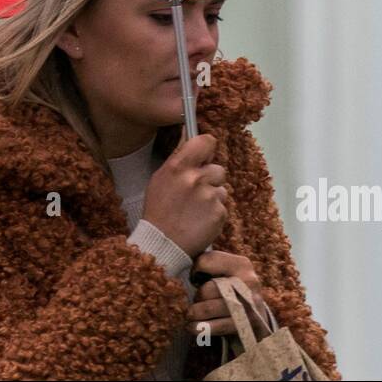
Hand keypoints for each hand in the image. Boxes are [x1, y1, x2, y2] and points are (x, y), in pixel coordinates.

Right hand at [140, 133, 227, 256]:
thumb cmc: (159, 211)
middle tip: (195, 193)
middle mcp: (196, 178)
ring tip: (196, 210)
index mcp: (178, 166)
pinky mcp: (220, 214)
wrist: (162, 244)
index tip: (204, 156)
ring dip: (213, 197)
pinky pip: (223, 207)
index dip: (207, 148)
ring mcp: (210, 197)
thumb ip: (178, 159)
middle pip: (218, 169)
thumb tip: (190, 137)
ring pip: (222, 189)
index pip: (206, 141)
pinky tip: (200, 220)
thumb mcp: (160, 179)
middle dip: (210, 179)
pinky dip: (214, 213)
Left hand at [185, 250, 270, 338]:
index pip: (206, 262)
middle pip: (207, 289)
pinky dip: (200, 328)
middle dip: (197, 296)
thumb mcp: (223, 270)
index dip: (194, 271)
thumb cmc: (229, 288)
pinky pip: (216, 327)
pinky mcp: (246, 325)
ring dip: (195, 313)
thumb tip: (190, 274)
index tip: (195, 278)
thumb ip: (206, 263)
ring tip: (190, 314)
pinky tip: (192, 327)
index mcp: (241, 264)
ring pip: (209, 308)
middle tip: (196, 300)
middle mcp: (249, 283)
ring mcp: (249, 305)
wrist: (254, 316)